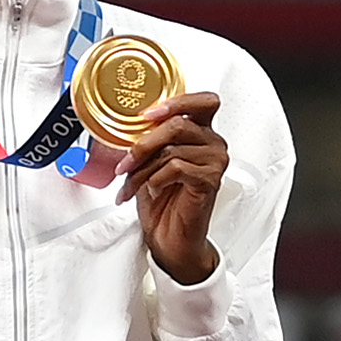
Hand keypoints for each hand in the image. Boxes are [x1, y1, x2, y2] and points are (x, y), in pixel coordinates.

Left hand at [110, 90, 228, 284]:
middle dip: (143, 144)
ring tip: (130, 185)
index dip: (176, 101)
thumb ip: (150, 138)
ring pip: (171, 149)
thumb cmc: (161, 201)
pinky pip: (176, 168)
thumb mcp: (150, 162)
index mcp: (202, 132)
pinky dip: (156, 179)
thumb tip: (131, 124)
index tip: (146, 114)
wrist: (169, 239)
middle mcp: (213, 143)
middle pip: (178, 124)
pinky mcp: (210, 180)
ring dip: (142, 169)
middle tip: (125, 163)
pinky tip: (152, 191)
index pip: (203, 101)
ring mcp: (215, 161)